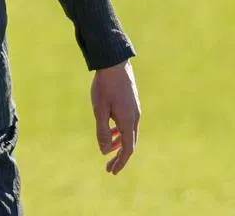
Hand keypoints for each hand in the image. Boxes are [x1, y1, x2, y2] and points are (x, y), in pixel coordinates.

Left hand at [91, 60, 140, 174]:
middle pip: (130, 144)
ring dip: (118, 143)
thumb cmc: (105, 86)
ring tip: (106, 149)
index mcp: (128, 121)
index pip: (128, 149)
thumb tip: (104, 150)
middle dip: (119, 157)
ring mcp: (135, 110)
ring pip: (128, 133)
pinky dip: (119, 132)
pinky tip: (110, 130)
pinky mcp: (131, 104)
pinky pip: (127, 124)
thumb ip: (102, 130)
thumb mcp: (99, 110)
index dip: (120, 162)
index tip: (112, 171)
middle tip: (108, 167)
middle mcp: (135, 118)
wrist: (114, 63)